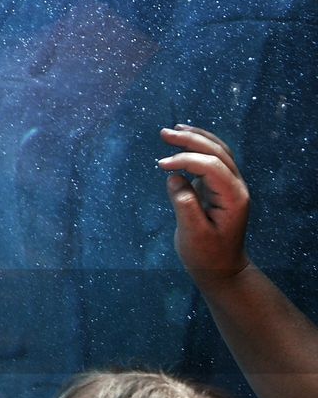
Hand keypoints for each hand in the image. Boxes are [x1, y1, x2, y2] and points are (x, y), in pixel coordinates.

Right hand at [158, 125, 249, 288]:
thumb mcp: (193, 234)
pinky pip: (212, 159)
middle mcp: (236, 186)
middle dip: (191, 140)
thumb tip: (174, 178)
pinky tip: (183, 141)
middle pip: (217, 152)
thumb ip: (185, 204)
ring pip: (218, 151)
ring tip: (173, 130)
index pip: (212, 166)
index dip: (186, 160)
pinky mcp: (219, 186)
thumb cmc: (206, 255)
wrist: (221, 267)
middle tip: (164, 133)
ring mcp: (229, 185)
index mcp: (233, 197)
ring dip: (196, 138)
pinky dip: (198, 147)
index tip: (161, 165)